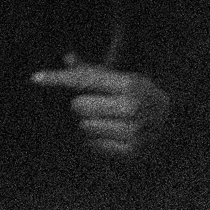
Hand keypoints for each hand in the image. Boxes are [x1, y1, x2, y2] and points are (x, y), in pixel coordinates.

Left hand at [29, 53, 169, 158]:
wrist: (174, 123)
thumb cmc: (138, 94)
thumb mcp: (121, 77)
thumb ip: (93, 71)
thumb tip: (67, 57)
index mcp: (129, 83)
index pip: (83, 80)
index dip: (57, 79)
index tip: (35, 78)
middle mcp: (132, 107)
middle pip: (78, 106)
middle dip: (79, 104)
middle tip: (94, 105)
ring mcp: (133, 131)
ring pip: (83, 127)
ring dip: (86, 124)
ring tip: (103, 120)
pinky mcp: (131, 151)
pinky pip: (92, 145)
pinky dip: (94, 140)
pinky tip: (108, 134)